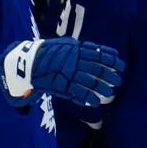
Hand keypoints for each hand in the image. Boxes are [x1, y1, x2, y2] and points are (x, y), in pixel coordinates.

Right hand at [0, 37, 124, 106]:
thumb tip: (92, 49)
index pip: (98, 54)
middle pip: (97, 68)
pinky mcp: (61, 85)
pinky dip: (88, 98)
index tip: (121, 65)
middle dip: (109, 75)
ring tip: (111, 93)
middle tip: (118, 81)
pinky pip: (77, 92)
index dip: (111, 60)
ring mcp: (68, 73)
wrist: (25, 63)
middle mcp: (74, 61)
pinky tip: (96, 102)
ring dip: (102, 87)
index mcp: (75, 49)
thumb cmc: (45, 53)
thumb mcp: (62, 45)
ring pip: (90, 81)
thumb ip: (76, 47)